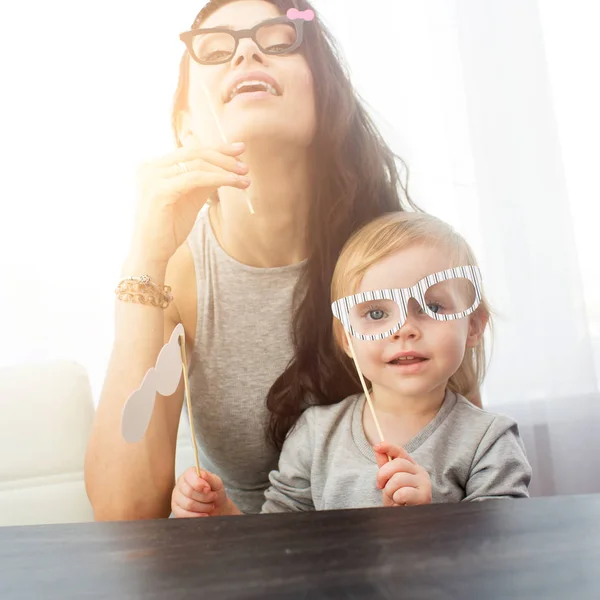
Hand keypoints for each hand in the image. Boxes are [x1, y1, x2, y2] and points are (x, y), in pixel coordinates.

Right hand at [131, 141, 250, 263]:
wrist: (152, 252)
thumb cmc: (170, 228)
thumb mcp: (190, 198)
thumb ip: (203, 180)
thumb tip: (228, 166)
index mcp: (154, 166)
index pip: (190, 150)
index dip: (217, 149)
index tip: (239, 150)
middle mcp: (150, 167)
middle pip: (194, 153)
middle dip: (224, 157)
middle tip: (245, 165)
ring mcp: (152, 177)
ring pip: (197, 164)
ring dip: (225, 169)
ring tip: (244, 177)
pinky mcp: (159, 190)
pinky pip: (195, 178)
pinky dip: (218, 178)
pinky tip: (234, 182)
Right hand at [171, 467, 238, 517]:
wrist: (216, 507)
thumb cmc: (215, 492)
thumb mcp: (217, 483)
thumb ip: (210, 478)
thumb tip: (202, 474)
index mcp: (189, 474)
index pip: (189, 476)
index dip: (199, 484)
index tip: (208, 489)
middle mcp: (180, 484)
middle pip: (189, 492)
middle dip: (205, 497)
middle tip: (213, 497)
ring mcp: (176, 497)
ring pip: (188, 504)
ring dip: (203, 507)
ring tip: (210, 506)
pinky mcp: (176, 510)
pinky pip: (184, 514)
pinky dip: (197, 516)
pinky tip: (204, 513)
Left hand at [374, 441, 431, 506]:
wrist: (406, 520)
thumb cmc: (398, 500)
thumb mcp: (389, 481)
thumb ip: (384, 465)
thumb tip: (377, 447)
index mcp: (412, 466)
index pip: (400, 452)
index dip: (388, 447)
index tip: (376, 446)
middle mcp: (421, 472)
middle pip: (397, 464)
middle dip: (383, 475)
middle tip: (381, 486)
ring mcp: (425, 483)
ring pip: (398, 478)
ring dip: (390, 490)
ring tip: (394, 497)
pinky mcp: (425, 496)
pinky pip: (403, 493)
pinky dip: (397, 498)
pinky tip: (401, 503)